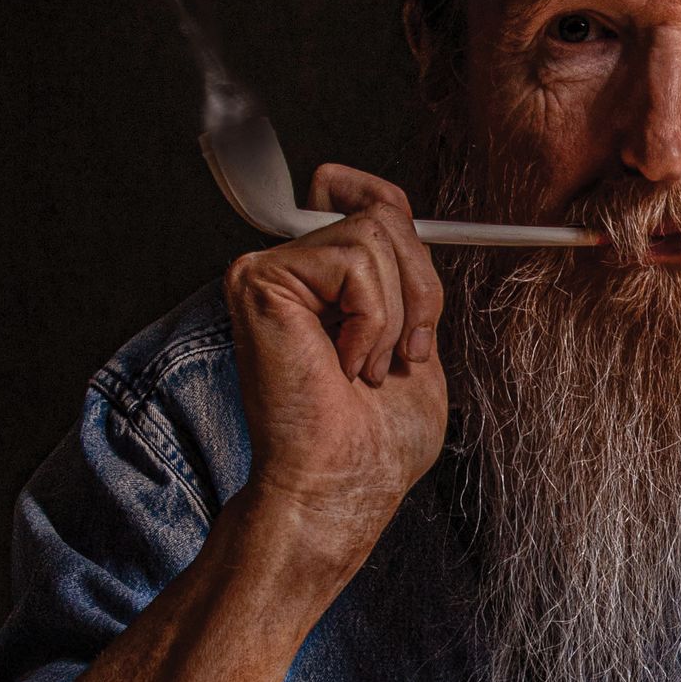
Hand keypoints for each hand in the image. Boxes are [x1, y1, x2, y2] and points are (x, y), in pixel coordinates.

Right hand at [224, 165, 447, 577]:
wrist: (342, 483)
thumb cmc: (376, 440)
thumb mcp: (414, 343)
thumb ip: (408, 283)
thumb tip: (405, 225)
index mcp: (324, 287)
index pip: (353, 197)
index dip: (382, 199)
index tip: (401, 245)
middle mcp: (290, 271)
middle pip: (381, 213)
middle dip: (420, 286)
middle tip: (405, 354)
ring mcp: (270, 271)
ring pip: (375, 233)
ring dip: (396, 313)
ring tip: (366, 368)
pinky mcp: (260, 279)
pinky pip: (355, 260)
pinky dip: (373, 318)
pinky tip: (344, 364)